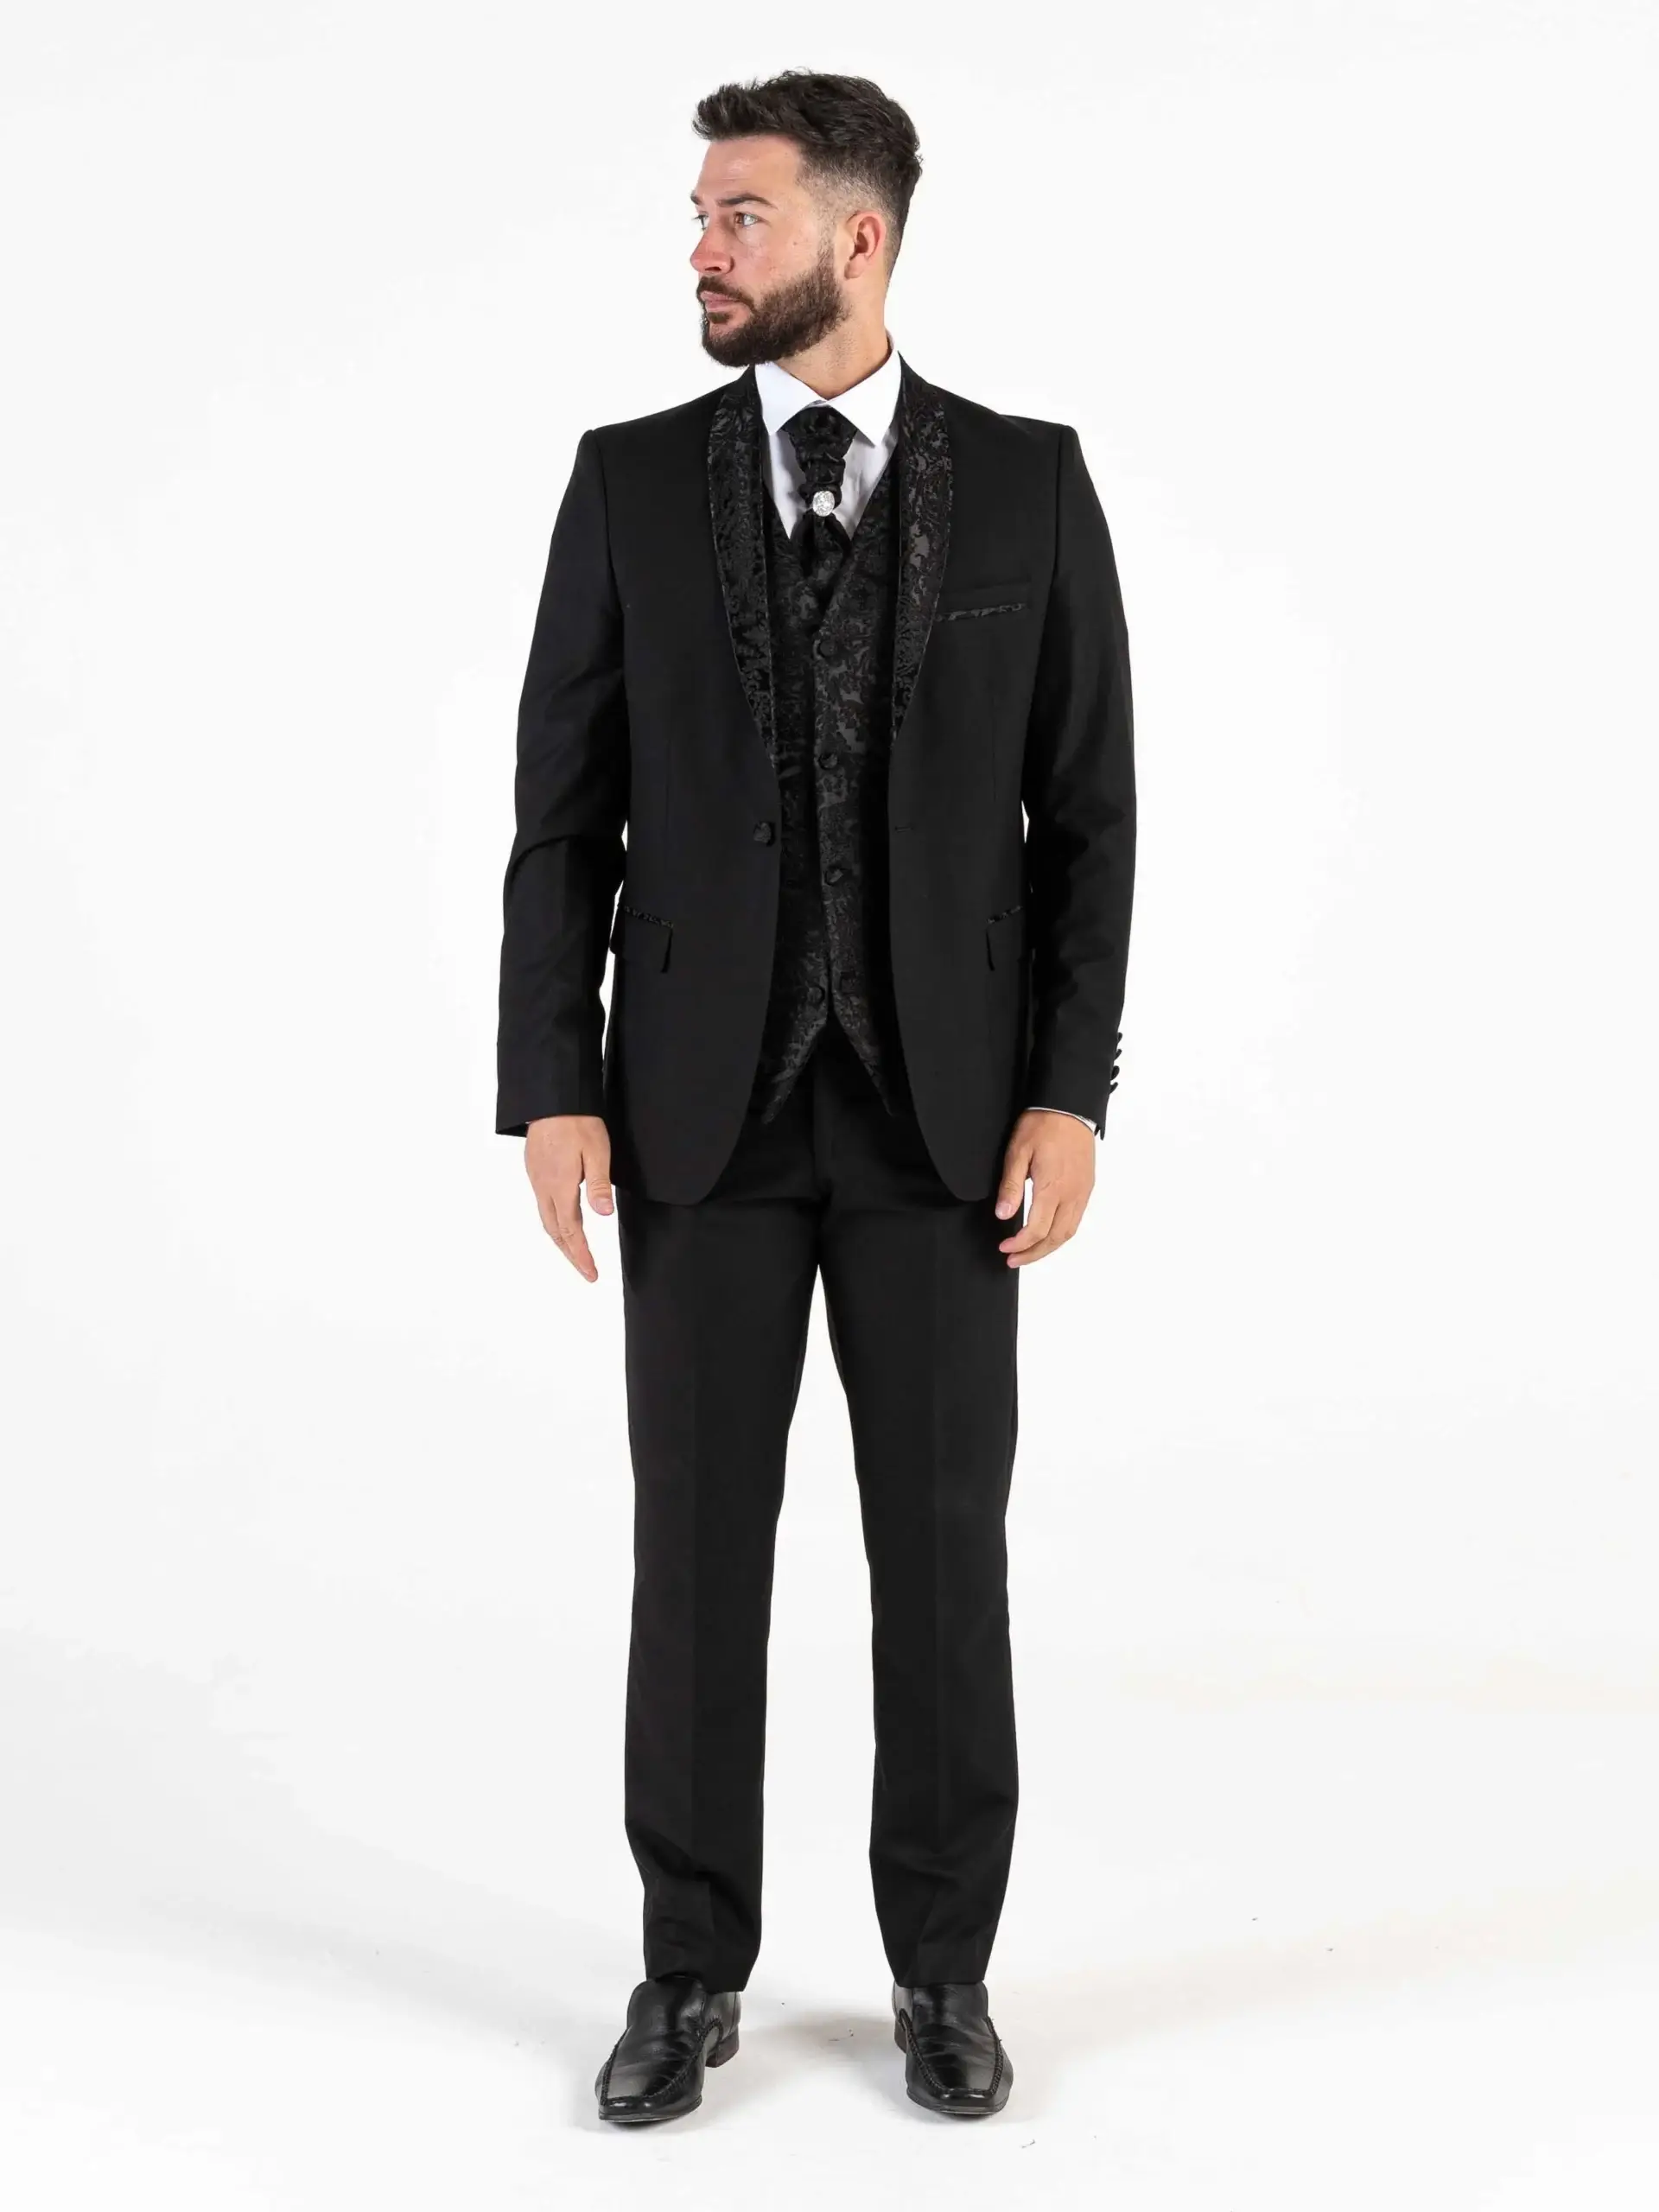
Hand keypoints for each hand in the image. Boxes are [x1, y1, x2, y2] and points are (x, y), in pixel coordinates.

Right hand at [524, 1114, 612, 1281]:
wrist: (550, 1098)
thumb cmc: (577, 1121)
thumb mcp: (597, 1152)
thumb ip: (598, 1185)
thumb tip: (603, 1215)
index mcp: (560, 1187)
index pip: (571, 1231)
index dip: (581, 1255)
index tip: (591, 1273)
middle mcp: (544, 1187)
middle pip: (555, 1232)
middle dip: (570, 1254)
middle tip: (585, 1271)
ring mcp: (536, 1179)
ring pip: (546, 1220)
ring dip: (560, 1240)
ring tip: (574, 1253)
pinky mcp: (534, 1170)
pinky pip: (542, 1205)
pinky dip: (553, 1223)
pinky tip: (562, 1222)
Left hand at [994, 1109, 1095, 1266]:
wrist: (1070, 1105)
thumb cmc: (1043, 1124)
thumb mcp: (1018, 1152)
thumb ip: (1011, 1186)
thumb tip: (1004, 1215)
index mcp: (1053, 1187)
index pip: (1037, 1230)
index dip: (1019, 1245)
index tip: (1004, 1248)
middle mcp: (1072, 1194)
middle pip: (1055, 1238)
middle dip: (1034, 1254)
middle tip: (1014, 1260)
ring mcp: (1083, 1191)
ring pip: (1069, 1232)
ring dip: (1048, 1247)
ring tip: (1029, 1253)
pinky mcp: (1087, 1186)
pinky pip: (1076, 1219)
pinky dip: (1061, 1234)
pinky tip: (1048, 1233)